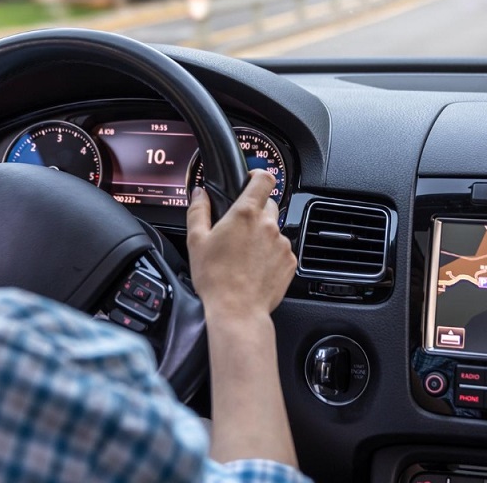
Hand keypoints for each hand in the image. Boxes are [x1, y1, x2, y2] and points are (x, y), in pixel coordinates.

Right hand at [185, 170, 296, 321]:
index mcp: (245, 213)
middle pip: (268, 204)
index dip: (258, 175)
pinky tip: (255, 268)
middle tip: (239, 230)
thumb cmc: (215, 278)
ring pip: (274, 230)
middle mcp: (268, 225)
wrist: (237, 311)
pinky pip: (282, 250)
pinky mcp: (290, 261)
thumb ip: (198, 210)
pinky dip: (271, 255)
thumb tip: (199, 194)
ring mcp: (282, 243)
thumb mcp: (196, 241)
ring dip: (263, 236)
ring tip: (244, 256)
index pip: (264, 178)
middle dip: (255, 212)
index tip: (251, 180)